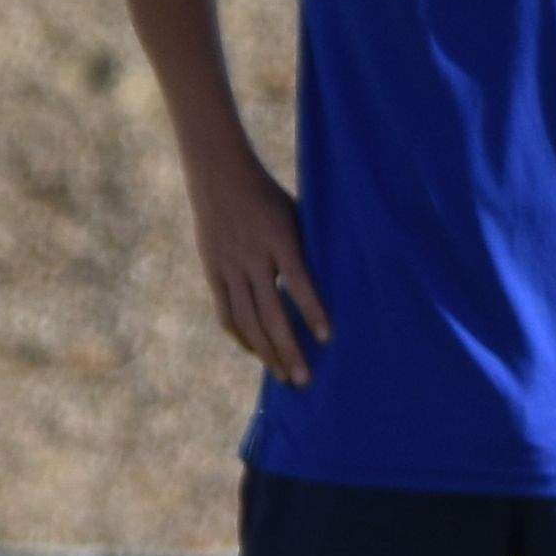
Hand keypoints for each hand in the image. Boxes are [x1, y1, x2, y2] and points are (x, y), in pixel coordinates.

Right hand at [190, 152, 330, 382]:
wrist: (219, 176)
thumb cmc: (270, 196)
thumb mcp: (296, 214)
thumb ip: (311, 247)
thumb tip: (342, 279)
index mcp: (279, 238)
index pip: (298, 281)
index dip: (312, 311)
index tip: (327, 339)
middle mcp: (253, 257)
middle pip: (270, 314)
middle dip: (288, 349)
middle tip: (304, 379)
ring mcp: (229, 267)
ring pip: (247, 320)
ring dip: (266, 352)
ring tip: (283, 375)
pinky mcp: (213, 272)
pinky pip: (227, 313)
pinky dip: (242, 336)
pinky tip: (256, 352)